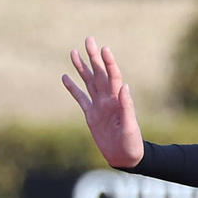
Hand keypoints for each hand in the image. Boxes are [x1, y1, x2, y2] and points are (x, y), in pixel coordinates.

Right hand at [61, 36, 143, 169]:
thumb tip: (124, 86)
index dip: (109, 63)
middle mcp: (108, 100)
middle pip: (99, 74)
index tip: (104, 48)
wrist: (125, 158)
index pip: (113, 77)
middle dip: (93, 57)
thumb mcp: (130, 126)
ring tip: (73, 52)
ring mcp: (98, 106)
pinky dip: (72, 88)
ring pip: (88, 82)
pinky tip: (65, 77)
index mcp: (118, 100)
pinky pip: (80, 99)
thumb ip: (127, 106)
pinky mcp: (91, 115)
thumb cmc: (132, 143)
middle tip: (88, 39)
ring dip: (81, 68)